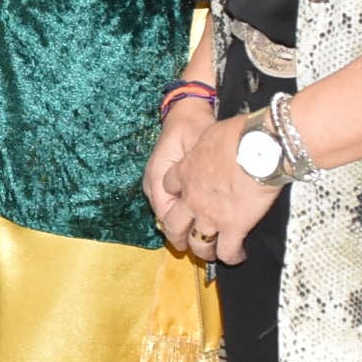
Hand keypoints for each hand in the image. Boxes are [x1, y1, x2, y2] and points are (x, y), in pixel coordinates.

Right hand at [141, 94, 213, 236]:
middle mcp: (153, 182)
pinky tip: (195, 221)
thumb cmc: (194, 125)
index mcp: (160, 174)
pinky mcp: (161, 180)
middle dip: (181, 236)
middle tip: (204, 251)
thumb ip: (199, 173)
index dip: (184, 232)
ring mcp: (155, 181)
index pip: (167, 214)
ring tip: (202, 242)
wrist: (185, 110)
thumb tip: (207, 199)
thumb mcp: (200, 147)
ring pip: (166, 213)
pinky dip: (180, 214)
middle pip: (165, 219)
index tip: (203, 245)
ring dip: (182, 226)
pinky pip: (167, 204)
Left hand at [158, 110, 282, 265]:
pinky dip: (231, 256)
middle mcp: (191, 198)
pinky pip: (227, 251)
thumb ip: (206, 146)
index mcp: (184, 171)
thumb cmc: (239, 135)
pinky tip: (237, 255)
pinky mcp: (233, 227)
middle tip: (180, 240)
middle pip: (173, 224)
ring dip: (202, 251)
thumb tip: (214, 145)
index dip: (170, 193)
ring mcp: (210, 216)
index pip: (167, 186)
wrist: (259, 149)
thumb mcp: (211, 134)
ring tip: (208, 253)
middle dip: (176, 235)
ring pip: (198, 243)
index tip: (177, 197)